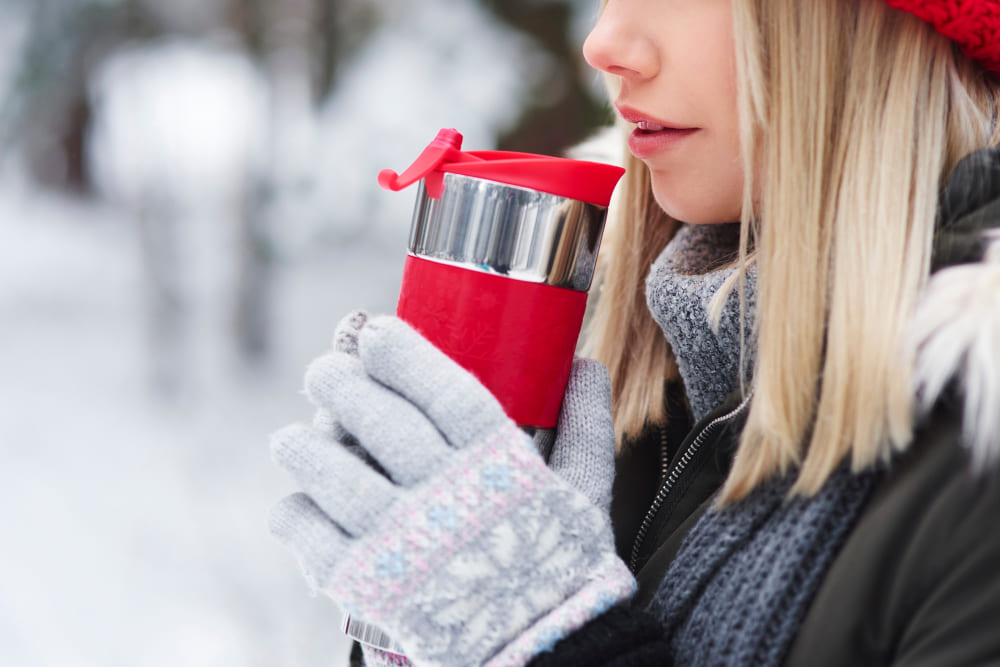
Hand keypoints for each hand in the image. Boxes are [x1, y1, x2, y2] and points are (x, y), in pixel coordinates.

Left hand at [269, 312, 633, 665]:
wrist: (546, 653)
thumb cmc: (564, 568)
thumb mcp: (588, 494)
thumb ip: (587, 427)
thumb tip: (586, 366)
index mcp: (500, 466)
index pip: (445, 391)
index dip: (404, 354)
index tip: (376, 333)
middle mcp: (448, 497)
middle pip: (380, 422)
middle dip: (339, 385)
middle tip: (323, 372)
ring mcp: (405, 543)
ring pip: (334, 475)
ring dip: (303, 448)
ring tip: (292, 439)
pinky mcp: (371, 588)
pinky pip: (315, 540)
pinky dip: (296, 517)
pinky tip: (296, 505)